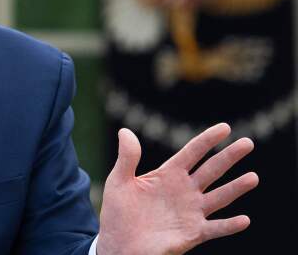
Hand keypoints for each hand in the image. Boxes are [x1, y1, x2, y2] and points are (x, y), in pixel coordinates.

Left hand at [97, 123, 257, 254]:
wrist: (118, 244)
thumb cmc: (118, 212)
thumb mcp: (119, 181)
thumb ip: (127, 157)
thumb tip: (125, 131)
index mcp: (168, 174)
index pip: (192, 152)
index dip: (208, 140)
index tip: (225, 127)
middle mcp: (185, 190)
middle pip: (211, 170)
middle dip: (229, 157)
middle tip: (248, 143)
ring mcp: (191, 211)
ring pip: (219, 197)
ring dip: (236, 188)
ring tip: (253, 177)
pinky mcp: (193, 233)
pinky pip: (215, 228)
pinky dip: (229, 225)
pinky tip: (244, 220)